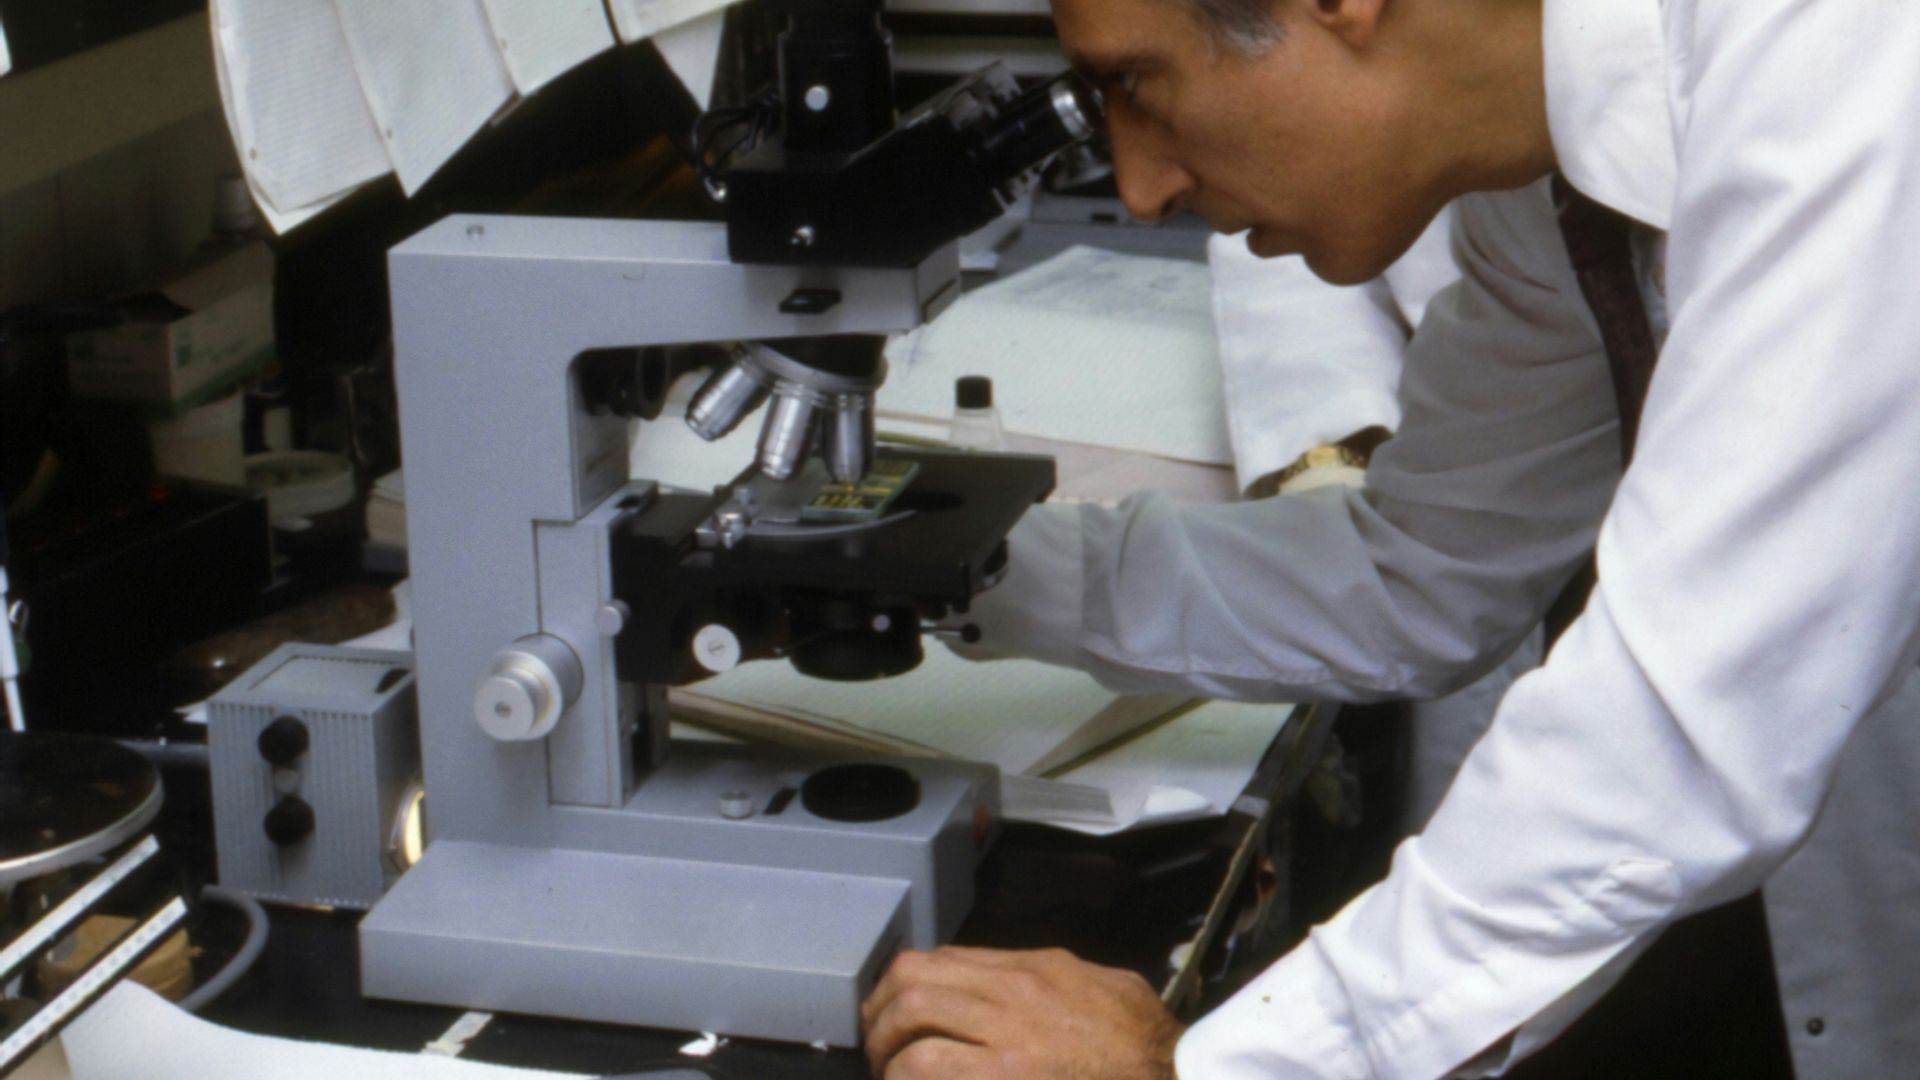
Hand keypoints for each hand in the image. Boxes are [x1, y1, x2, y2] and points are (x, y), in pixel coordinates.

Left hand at [861, 945, 1182, 1078]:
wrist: (1176, 1078)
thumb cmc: (1148, 1046)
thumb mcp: (1107, 987)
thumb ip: (1058, 979)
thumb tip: (1015, 983)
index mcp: (1035, 970)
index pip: (943, 959)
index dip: (905, 985)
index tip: (897, 1011)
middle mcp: (1013, 995)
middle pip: (912, 983)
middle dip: (880, 1015)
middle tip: (877, 1045)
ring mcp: (1006, 1042)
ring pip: (910, 1024)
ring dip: (886, 1053)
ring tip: (887, 1073)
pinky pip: (928, 1071)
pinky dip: (907, 1079)